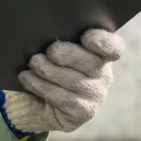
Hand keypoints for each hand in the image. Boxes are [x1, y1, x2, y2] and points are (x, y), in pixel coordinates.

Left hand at [3, 29, 124, 133]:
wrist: (37, 101)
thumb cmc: (48, 66)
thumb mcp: (56, 49)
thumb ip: (61, 38)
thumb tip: (47, 29)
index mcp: (101, 53)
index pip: (114, 47)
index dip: (103, 42)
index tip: (86, 37)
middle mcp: (103, 74)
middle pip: (91, 62)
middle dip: (67, 54)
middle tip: (48, 51)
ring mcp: (95, 95)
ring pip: (73, 80)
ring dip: (48, 70)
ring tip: (33, 63)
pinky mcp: (83, 112)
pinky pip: (61, 97)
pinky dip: (40, 85)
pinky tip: (26, 78)